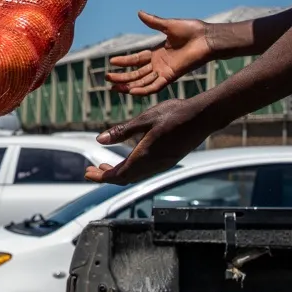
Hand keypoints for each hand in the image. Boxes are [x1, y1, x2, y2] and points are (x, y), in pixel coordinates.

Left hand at [86, 96, 213, 185]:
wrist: (203, 117)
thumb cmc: (175, 113)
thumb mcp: (145, 119)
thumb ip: (122, 131)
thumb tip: (99, 140)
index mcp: (146, 155)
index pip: (119, 174)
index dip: (101, 177)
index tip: (87, 173)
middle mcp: (154, 165)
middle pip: (125, 178)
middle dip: (106, 176)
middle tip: (90, 171)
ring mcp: (163, 164)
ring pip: (135, 175)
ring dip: (118, 172)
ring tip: (103, 165)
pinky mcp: (168, 160)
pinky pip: (144, 171)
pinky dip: (130, 168)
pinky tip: (126, 159)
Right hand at [104, 12, 213, 95]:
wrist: (206, 38)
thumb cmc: (191, 30)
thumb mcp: (168, 25)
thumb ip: (153, 22)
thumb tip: (139, 13)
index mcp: (158, 53)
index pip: (136, 60)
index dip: (124, 61)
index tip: (111, 61)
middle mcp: (159, 64)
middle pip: (136, 73)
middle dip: (122, 76)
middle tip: (107, 77)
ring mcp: (165, 71)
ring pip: (142, 82)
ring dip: (128, 85)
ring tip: (113, 87)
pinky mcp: (171, 76)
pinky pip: (155, 86)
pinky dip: (144, 90)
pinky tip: (131, 91)